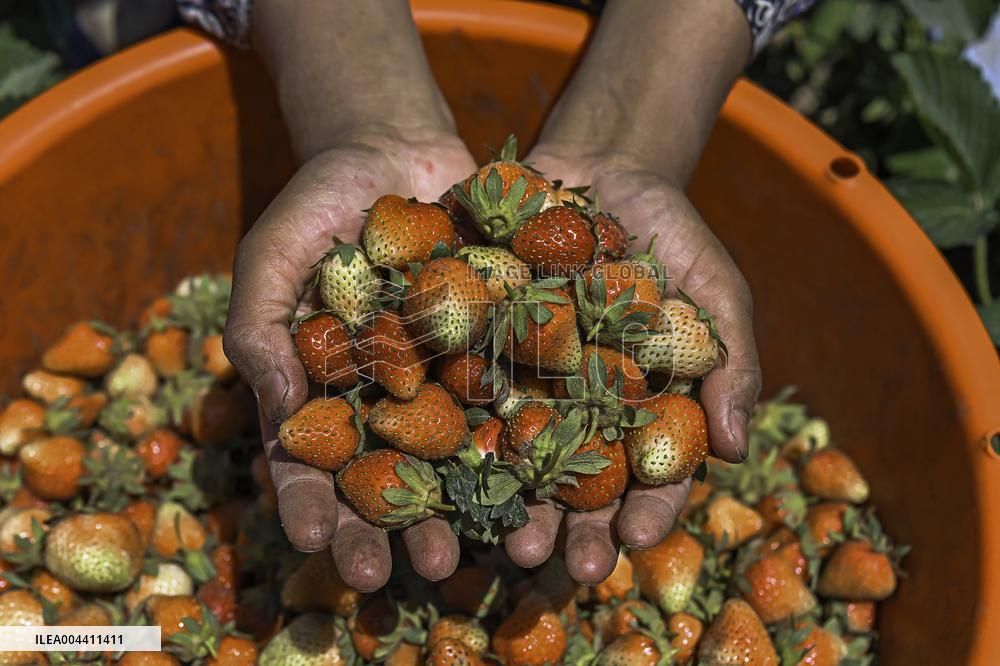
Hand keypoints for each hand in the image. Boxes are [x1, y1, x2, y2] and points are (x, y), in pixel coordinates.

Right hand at [224, 130, 476, 590]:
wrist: (397, 152)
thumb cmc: (319, 206)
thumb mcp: (273, 255)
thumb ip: (260, 328)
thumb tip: (277, 408)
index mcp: (324, 389)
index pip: (308, 459)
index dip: (308, 503)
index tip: (314, 544)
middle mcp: (386, 398)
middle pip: (383, 476)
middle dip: (385, 529)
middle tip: (392, 576)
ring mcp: (445, 379)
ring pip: (450, 457)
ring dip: (454, 510)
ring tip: (459, 558)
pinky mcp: (498, 351)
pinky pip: (512, 400)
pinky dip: (520, 445)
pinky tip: (530, 490)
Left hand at [499, 146, 761, 582]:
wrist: (600, 167)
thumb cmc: (672, 233)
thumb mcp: (715, 289)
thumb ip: (731, 364)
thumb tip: (740, 451)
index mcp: (643, 405)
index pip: (652, 472)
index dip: (649, 509)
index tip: (637, 540)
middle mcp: (583, 406)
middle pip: (580, 481)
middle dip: (573, 528)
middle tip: (564, 565)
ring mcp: (529, 380)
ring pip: (521, 454)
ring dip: (515, 502)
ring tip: (508, 541)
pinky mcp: (480, 346)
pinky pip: (467, 394)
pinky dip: (459, 432)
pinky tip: (450, 471)